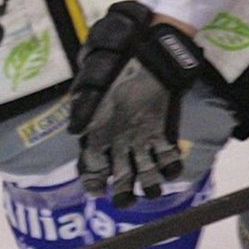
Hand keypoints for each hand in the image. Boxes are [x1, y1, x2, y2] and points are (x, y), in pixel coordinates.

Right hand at [69, 1, 205, 205]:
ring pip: (142, 169)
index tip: (96, 191)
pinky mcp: (161, 130)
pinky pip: (165, 154)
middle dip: (120, 192)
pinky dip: (170, 164)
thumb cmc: (118, 59)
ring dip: (147, 184)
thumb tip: (76, 130)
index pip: (91, 163)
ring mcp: (140, 136)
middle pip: (117, 174)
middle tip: (125, 201)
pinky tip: (172, 166)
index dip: (92, 180)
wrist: (150, 47)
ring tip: (152, 190)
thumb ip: (85, 103)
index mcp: (97, 130)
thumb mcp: (95, 78)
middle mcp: (117, 138)